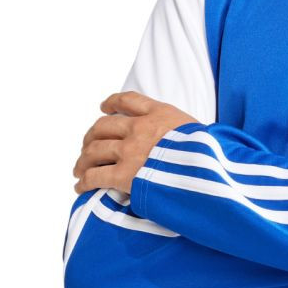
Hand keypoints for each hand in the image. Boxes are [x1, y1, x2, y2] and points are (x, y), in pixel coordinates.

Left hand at [72, 90, 199, 195]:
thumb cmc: (207, 151)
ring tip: (79, 168)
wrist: (207, 170)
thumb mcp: (195, 128)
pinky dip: (84, 182)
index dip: (112, 102)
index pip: (128, 100)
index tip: (103, 107)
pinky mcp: (124, 175)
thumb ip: (176, 129)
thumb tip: (175, 139)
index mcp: (158, 113)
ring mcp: (130, 150)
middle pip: (103, 126)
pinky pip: (94, 176)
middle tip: (87, 145)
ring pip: (94, 150)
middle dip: (91, 136)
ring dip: (83, 160)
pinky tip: (80, 187)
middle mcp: (140, 128)